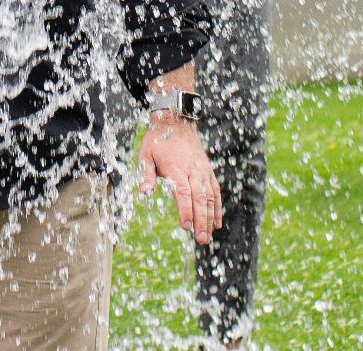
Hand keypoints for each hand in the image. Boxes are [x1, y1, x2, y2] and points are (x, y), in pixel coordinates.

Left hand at [137, 116, 221, 244]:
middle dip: (201, 220)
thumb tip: (144, 193)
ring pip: (210, 197)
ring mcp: (202, 171)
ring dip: (210, 217)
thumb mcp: (145, 155)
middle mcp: (192, 170)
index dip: (185, 210)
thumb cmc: (158, 141)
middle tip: (201, 239)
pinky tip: (217, 222)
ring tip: (208, 236)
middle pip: (199, 198)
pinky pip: (215, 191)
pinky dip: (217, 207)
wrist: (176, 122)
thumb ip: (146, 175)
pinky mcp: (208, 171)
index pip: (183, 193)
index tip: (186, 227)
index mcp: (176, 168)